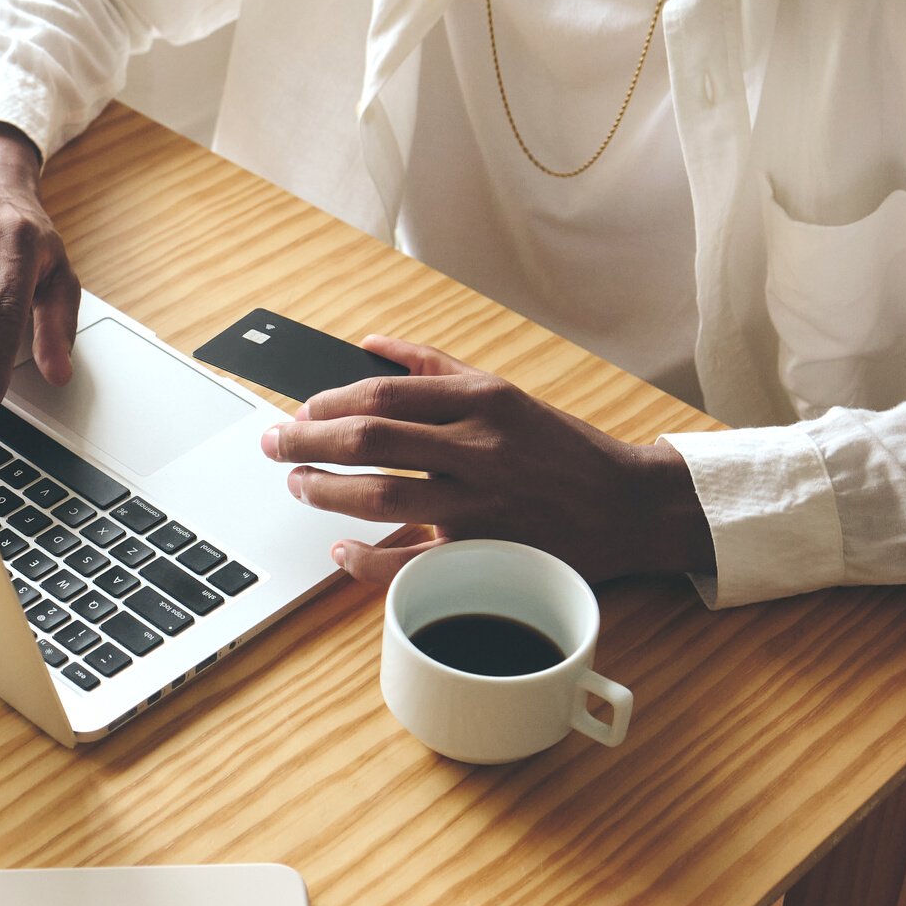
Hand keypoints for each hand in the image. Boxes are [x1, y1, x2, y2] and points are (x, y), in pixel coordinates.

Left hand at [259, 335, 714, 589]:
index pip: (385, 394)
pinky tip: (341, 547)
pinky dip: (366, 558)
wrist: (630, 506)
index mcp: (484, 400)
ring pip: (381, 496)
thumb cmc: (561, 449)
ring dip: (325, 491)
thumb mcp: (504, 390)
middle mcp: (481, 447)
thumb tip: (369, 343)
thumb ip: (434, 366)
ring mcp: (482, 504)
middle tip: (275, 445)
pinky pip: (410, 562)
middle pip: (370, 439)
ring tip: (298, 485)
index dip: (330, 402)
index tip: (302, 409)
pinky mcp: (486, 554)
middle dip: (307, 440)